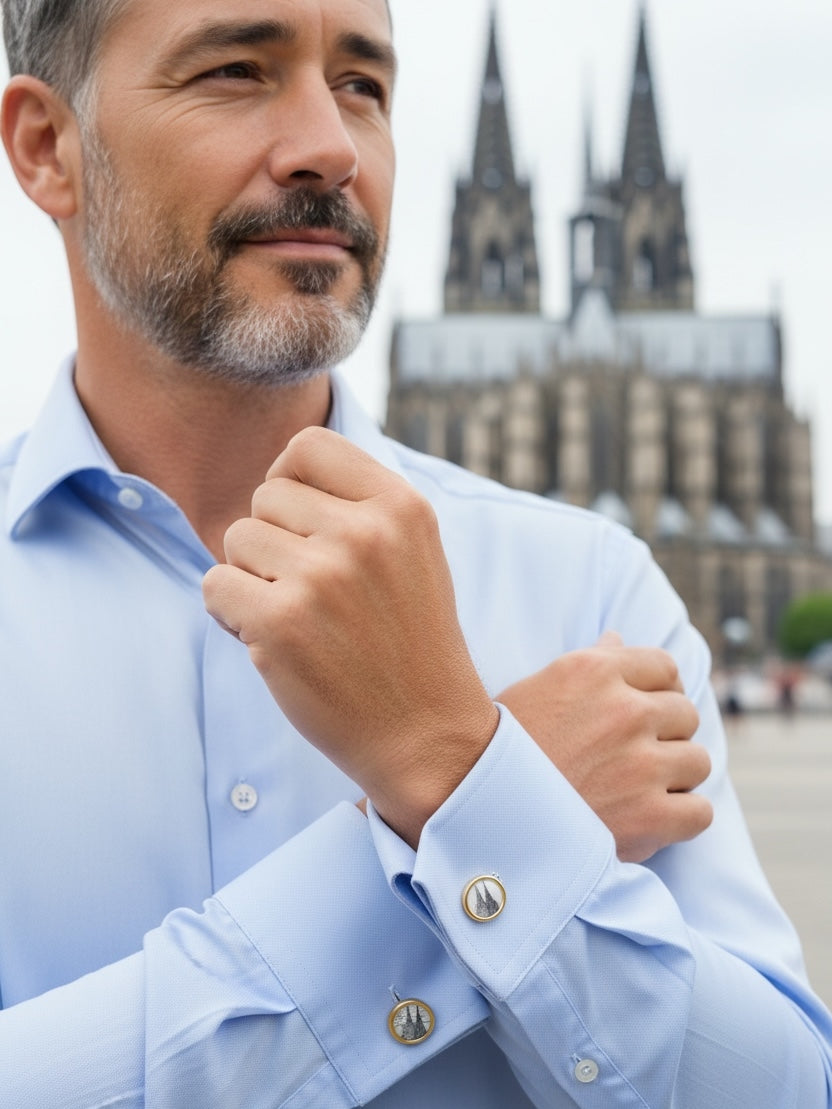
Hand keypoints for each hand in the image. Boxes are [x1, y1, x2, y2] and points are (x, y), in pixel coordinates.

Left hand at [203, 427, 498, 847]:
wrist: (426, 734)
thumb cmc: (410, 641)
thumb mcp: (413, 552)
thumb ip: (360, 504)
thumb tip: (281, 470)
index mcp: (401, 506)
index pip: (308, 446)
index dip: (290, 481)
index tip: (302, 524)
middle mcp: (364, 533)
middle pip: (266, 495)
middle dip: (273, 540)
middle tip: (308, 590)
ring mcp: (322, 577)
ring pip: (236, 539)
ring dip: (251, 579)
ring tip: (298, 618)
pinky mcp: (280, 623)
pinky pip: (214, 585)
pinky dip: (230, 614)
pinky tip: (273, 642)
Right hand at [498, 633, 711, 861]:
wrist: (470, 806)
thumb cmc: (500, 747)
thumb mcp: (538, 688)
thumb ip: (589, 663)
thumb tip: (618, 640)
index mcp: (595, 671)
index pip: (665, 667)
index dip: (657, 692)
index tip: (642, 716)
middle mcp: (624, 711)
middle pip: (685, 713)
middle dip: (664, 735)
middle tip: (631, 758)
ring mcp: (639, 764)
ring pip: (697, 760)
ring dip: (674, 776)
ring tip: (639, 789)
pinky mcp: (647, 816)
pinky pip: (699, 811)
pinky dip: (679, 818)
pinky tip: (650, 820)